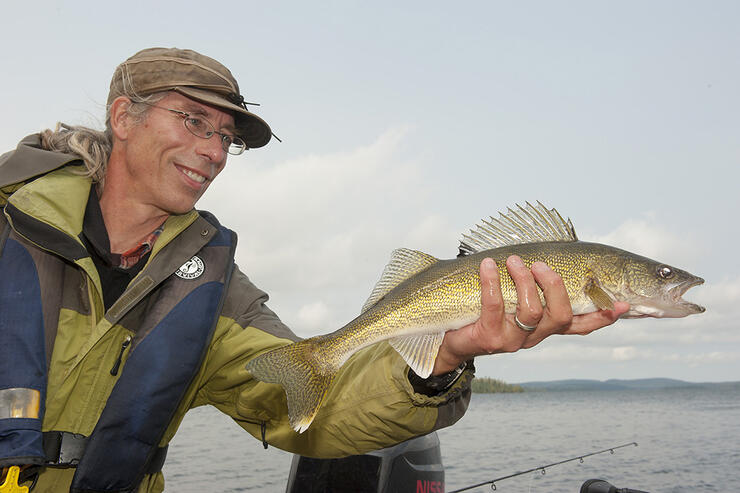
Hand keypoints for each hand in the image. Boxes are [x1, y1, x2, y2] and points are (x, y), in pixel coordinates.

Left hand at [431, 256, 628, 374]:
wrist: (447, 340)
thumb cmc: (483, 309)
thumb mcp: (512, 297)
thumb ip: (532, 284)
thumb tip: (551, 253)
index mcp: (544, 327)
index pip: (581, 325)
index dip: (603, 316)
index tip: (623, 303)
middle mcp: (533, 336)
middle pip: (559, 316)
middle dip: (556, 287)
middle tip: (542, 264)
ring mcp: (511, 340)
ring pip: (531, 312)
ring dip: (524, 281)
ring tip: (512, 259)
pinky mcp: (487, 338)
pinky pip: (494, 307)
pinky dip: (491, 282)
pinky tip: (487, 265)